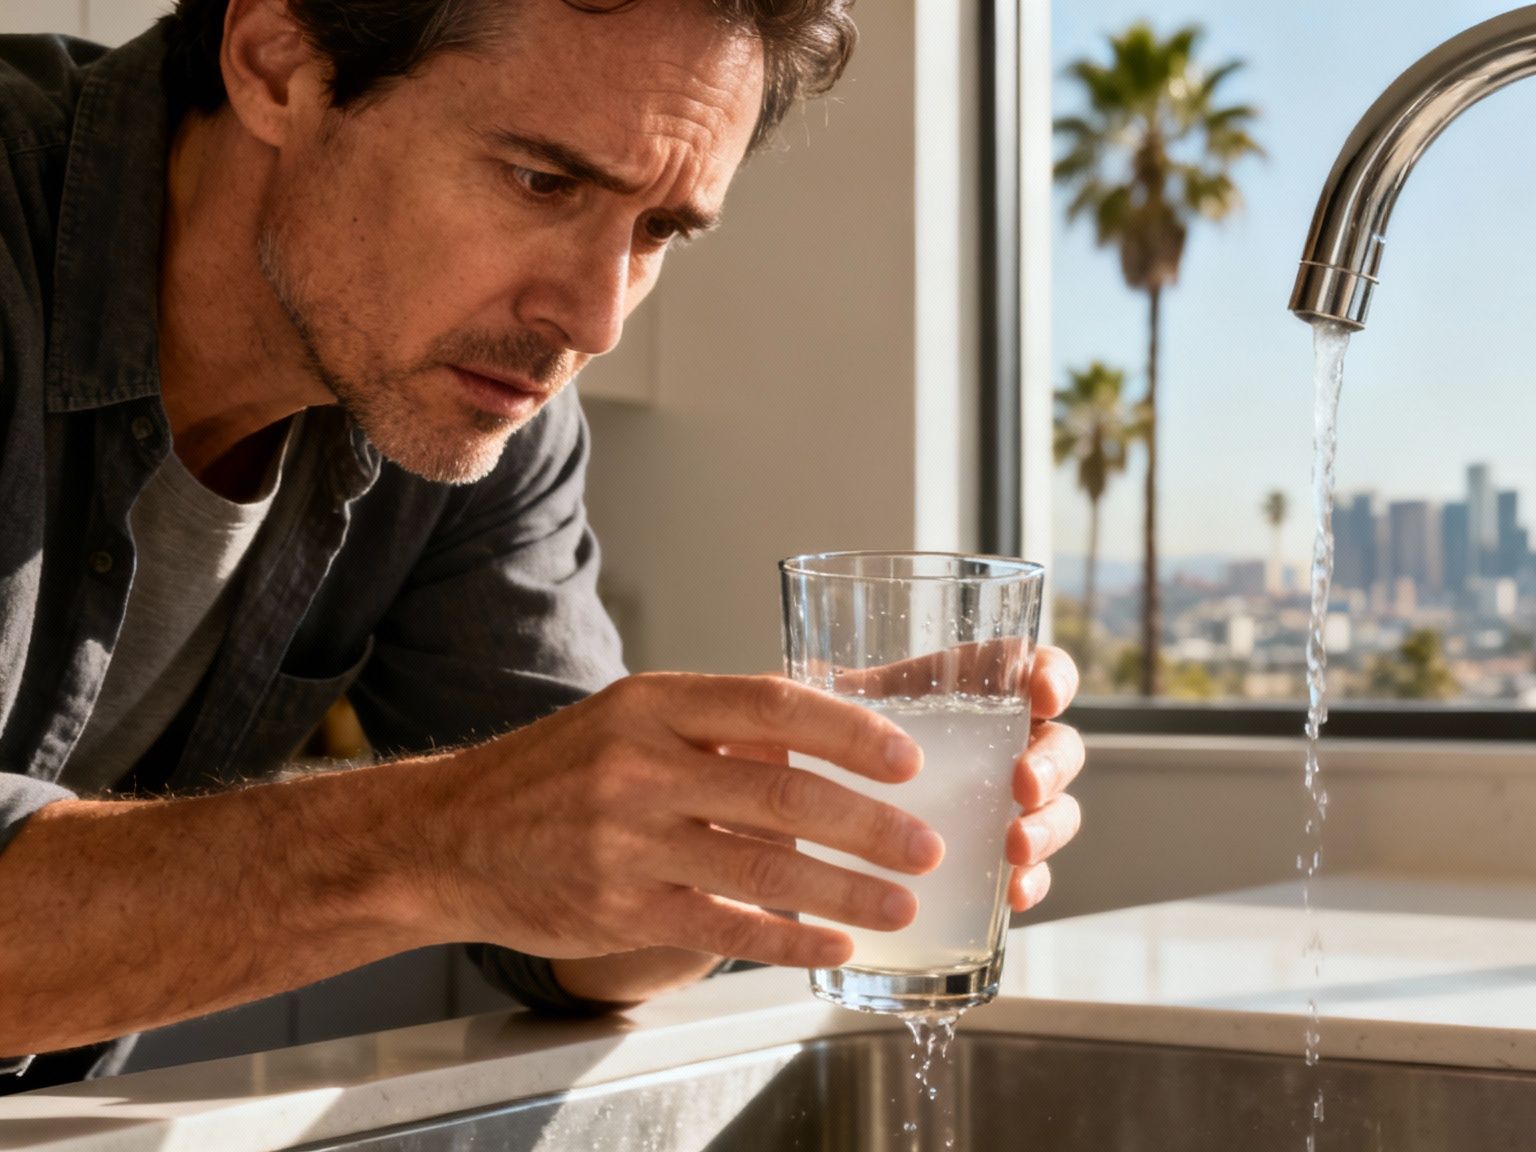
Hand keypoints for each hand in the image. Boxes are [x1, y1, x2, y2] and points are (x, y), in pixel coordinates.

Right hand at [419, 673, 940, 969]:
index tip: (907, 758)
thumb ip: (722, 726)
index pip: (772, 703)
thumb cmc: (558, 772)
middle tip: (926, 845)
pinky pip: (722, 927)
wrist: (449, 836)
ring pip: (761, 867)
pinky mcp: (618, 908)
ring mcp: (627, 841)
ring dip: (845, 890)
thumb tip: (832, 730)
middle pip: (781, 792)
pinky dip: (786, 940)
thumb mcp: (631, 718)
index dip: (849, 731)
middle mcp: (641, 766)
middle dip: (869, 824)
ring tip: (901, 904)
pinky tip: (832, 946)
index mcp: (654, 703)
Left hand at [811, 641, 1085, 910]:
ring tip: (1016, 848)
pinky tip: (1013, 895)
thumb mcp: (844, 705)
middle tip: (1024, 785)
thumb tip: (802, 672)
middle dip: (1052, 764)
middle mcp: (1006, 744)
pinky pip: (1034, 870)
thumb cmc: (845, 740)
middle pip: (1059, 744)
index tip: (1041, 696)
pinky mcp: (1000, 857)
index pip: (1038, 670)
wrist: (830, 808)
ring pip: (1057, 809)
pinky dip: (1033, 881)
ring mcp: (1009, 804)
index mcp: (980, 692)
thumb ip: (837, 691)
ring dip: (1048, 827)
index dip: (1052, 677)